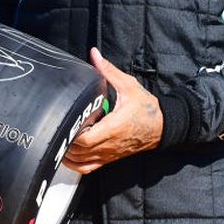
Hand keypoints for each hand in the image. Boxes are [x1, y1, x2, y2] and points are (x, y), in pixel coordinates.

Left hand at [62, 48, 162, 173]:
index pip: (86, 138)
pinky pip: (88, 168)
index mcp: (114, 127)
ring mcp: (109, 154)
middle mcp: (110, 145)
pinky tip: (69, 154)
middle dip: (66, 140)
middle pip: (79, 151)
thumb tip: (94, 55)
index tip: (67, 119)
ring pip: (81, 162)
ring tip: (61, 138)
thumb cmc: (147, 108)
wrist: (162, 126)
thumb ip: (108, 71)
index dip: (72, 132)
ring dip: (68, 153)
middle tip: (60, 126)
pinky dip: (75, 164)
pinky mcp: (109, 159)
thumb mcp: (128, 85)